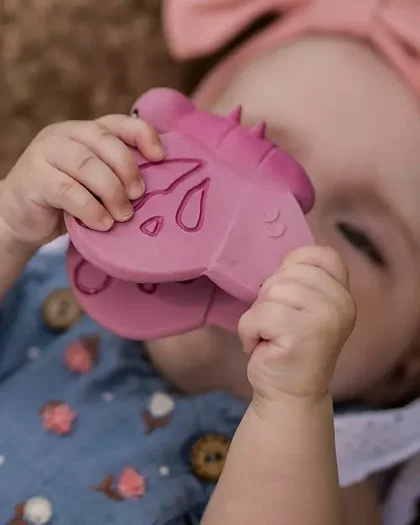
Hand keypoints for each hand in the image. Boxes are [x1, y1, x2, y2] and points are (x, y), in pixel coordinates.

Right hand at [0, 114, 163, 246]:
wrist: (21, 217)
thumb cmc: (67, 201)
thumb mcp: (95, 184)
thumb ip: (116, 176)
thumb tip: (155, 187)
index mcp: (85, 132)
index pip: (118, 123)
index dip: (143, 135)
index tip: (160, 157)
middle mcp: (65, 134)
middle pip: (104, 141)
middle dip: (127, 169)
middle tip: (139, 196)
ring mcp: (46, 153)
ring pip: (86, 164)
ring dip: (112, 191)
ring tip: (124, 215)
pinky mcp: (34, 178)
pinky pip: (68, 190)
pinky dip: (91, 209)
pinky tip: (103, 223)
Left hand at [239, 246, 355, 401]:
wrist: (290, 395)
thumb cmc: (289, 346)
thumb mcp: (304, 308)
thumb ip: (301, 281)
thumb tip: (281, 263)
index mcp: (342, 293)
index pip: (320, 254)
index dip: (293, 267)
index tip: (286, 295)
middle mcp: (341, 302)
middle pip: (288, 274)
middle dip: (269, 298)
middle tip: (276, 324)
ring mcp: (325, 318)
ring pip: (272, 292)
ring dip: (258, 316)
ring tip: (269, 336)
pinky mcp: (302, 334)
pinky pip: (259, 314)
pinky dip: (249, 330)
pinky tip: (261, 346)